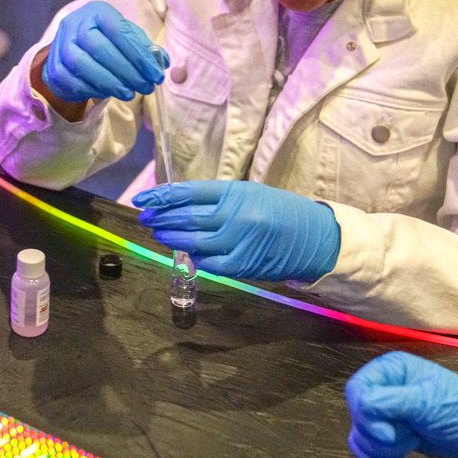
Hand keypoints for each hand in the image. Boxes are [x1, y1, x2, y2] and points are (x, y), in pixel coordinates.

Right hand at [41, 1, 163, 101]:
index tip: (156, 73)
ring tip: (130, 93)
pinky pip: (74, 81)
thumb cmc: (106, 42)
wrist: (72, 52)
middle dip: (128, 71)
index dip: (139, 54)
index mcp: (97, 12)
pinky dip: (95, 89)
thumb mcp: (126, 38)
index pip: (119, 30)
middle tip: (146, 86)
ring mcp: (61, 46)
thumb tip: (161, 62)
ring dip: (112, 83)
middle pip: (101, 49)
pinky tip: (110, 94)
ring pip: (84, 65)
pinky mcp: (55, 68)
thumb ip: (144, 48)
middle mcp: (75, 25)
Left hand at [133, 181, 340, 280]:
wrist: (314, 237)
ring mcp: (238, 242)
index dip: (163, 196)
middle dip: (162, 218)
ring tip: (159, 233)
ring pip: (193, 242)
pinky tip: (187, 254)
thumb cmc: (279, 211)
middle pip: (187, 217)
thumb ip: (218, 201)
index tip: (144, 199)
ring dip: (171, 239)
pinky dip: (195, 259)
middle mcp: (235, 215)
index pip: (189, 192)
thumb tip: (181, 208)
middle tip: (146, 217)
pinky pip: (209, 263)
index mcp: (236, 192)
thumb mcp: (250, 195)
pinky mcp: (242, 265)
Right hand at [345, 352, 457, 457]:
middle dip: (379, 433)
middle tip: (409, 435)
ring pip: (360, 433)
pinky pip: (368, 446)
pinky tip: (402, 454)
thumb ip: (389, 400)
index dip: (366, 414)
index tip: (389, 430)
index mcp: (391, 369)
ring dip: (382, 447)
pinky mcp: (393, 433)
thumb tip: (361, 406)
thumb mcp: (426, 402)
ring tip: (411, 443)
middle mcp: (386, 387)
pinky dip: (379, 456)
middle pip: (357, 414)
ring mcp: (389, 412)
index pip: (356, 390)